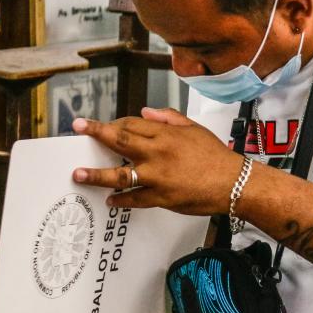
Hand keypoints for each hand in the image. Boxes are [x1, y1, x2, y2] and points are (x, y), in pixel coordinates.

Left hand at [72, 107, 242, 214]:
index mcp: (167, 134)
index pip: (133, 123)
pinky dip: (121, 200)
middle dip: (96, 133)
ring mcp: (158, 176)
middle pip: (120, 141)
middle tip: (78, 129)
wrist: (233, 182)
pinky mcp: (161, 197)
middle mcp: (158, 153)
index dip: (114, 123)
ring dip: (97, 174)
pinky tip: (111, 200)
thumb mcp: (195, 129)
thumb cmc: (217, 155)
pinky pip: (135, 199)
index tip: (100, 125)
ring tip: (79, 174)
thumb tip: (145, 112)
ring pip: (120, 175)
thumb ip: (169, 118)